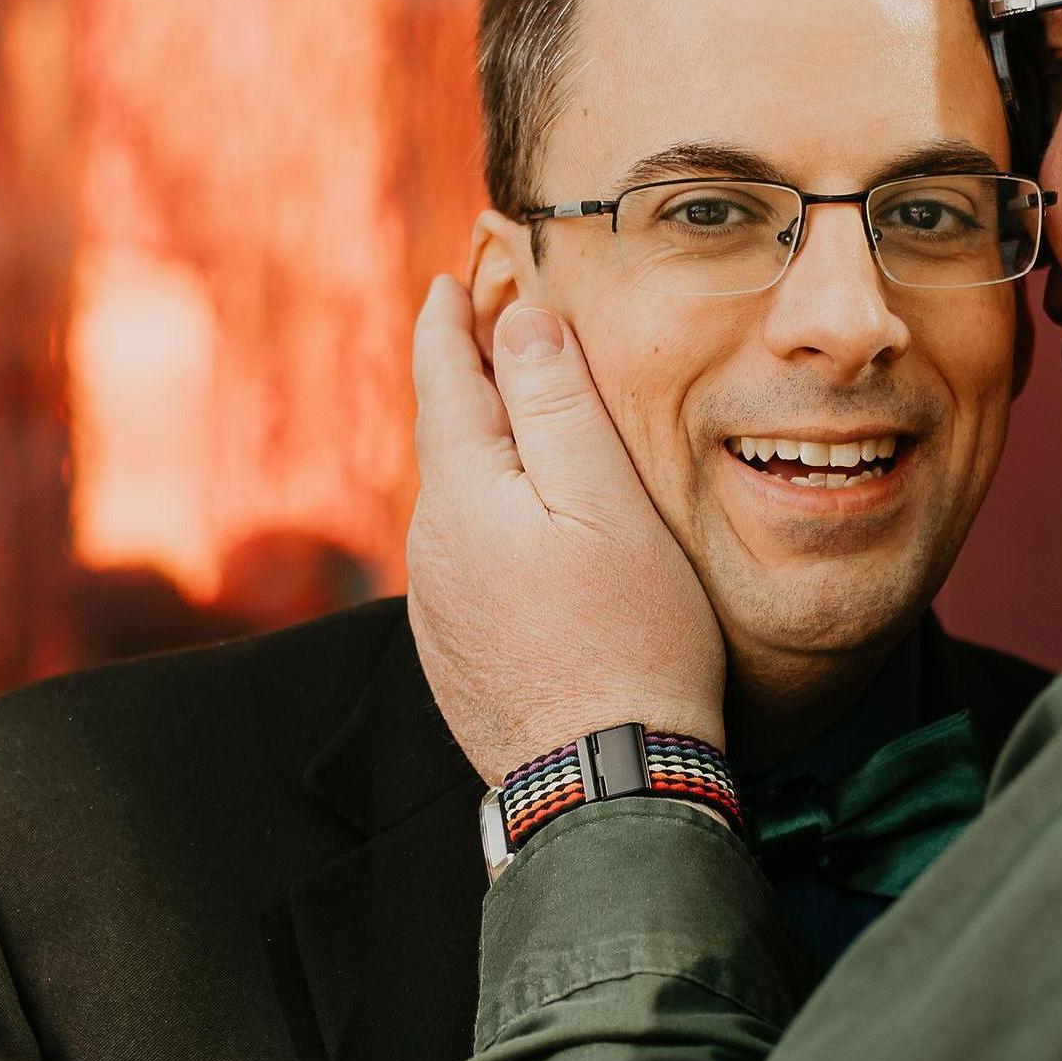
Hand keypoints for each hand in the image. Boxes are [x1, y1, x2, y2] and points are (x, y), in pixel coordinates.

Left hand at [406, 276, 725, 783]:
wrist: (607, 779)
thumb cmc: (629, 634)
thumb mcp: (608, 501)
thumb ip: (558, 403)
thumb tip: (518, 317)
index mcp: (463, 493)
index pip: (443, 379)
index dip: (449, 322)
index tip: (452, 281)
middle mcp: (432, 545)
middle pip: (448, 438)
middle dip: (468, 380)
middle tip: (494, 329)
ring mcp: (439, 605)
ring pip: (459, 502)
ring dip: (486, 455)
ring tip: (524, 424)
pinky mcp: (456, 651)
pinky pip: (469, 558)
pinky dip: (494, 520)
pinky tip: (533, 531)